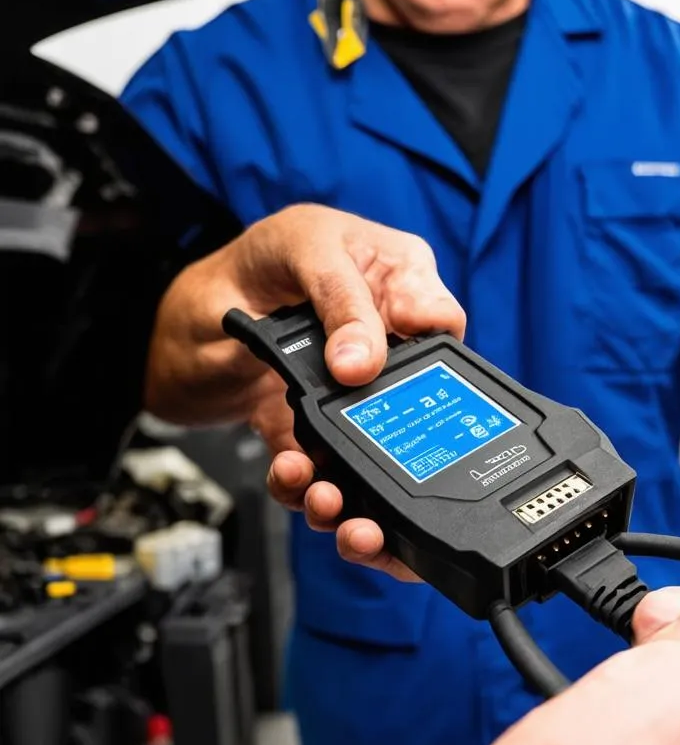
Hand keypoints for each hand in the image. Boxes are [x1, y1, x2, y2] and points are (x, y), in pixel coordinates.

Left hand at [149, 204, 464, 581]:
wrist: (171, 334)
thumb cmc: (243, 263)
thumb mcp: (297, 250)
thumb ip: (339, 301)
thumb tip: (364, 362)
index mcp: (396, 281)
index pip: (443, 325)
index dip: (434, 361)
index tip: (381, 376)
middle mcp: (383, 344)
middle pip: (420, 407)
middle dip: (400, 451)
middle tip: (376, 472)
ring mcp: (351, 395)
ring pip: (379, 453)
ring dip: (356, 488)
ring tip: (327, 494)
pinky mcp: (318, 435)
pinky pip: (328, 472)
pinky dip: (308, 487)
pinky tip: (291, 475)